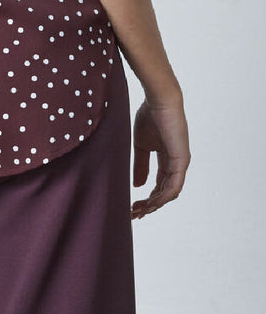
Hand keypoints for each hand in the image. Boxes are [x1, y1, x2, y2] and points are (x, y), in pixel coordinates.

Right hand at [131, 93, 190, 219]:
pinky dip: (162, 197)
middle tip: (134, 213)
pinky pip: (174, 186)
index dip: (147, 198)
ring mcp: (180, 163)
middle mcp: (176, 164)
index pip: (159, 185)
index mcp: (166, 159)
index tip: (132, 206)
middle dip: (149, 205)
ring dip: (154, 204)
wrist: (159, 100)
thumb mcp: (141, 145)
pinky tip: (150, 203)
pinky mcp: (181, 160)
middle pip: (164, 192)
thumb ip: (140, 165)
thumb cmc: (150, 115)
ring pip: (169, 193)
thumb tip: (138, 186)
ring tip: (139, 210)